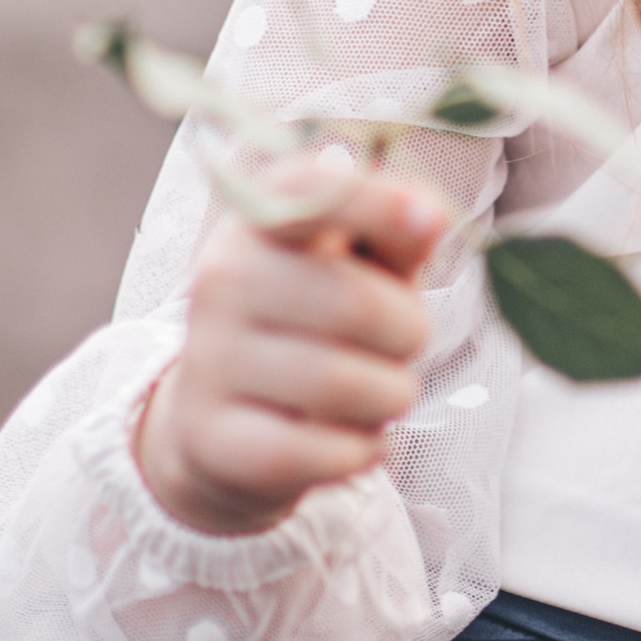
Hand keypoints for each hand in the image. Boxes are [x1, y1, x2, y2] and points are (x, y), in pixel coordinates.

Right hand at [136, 160, 449, 537]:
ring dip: (390, 397)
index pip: (308, 189)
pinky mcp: (213, 438)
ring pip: (343, 384)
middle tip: (401, 345)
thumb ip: (398, 234)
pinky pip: (322, 450)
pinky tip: (351, 441)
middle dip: (408, 332)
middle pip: (355, 303)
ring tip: (378, 394)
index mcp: (260, 225)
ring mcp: (210, 360)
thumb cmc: (316, 330)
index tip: (430, 225)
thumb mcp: (360, 268)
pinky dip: (362, 451)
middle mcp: (223, 281)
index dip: (379, 203)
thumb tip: (430, 217)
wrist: (221, 428)